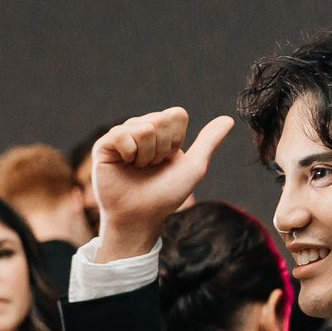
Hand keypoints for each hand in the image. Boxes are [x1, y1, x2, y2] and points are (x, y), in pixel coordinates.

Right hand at [90, 108, 236, 260]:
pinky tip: (125, 165)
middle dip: (162, 148)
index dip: (177, 139)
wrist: (141, 216)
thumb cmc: (165, 194)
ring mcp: (121, 135)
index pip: (176, 114)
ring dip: (147, 155)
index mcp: (161, 131)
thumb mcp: (194, 167)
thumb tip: (229, 119)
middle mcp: (140, 128)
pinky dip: (130, 153)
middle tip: (151, 166)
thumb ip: (208, 141)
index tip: (169, 159)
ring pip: (144, 127)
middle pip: (161, 119)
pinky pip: (122, 134)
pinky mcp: (103, 145)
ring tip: (138, 168)